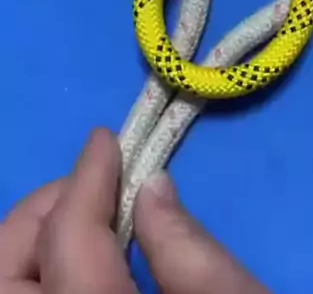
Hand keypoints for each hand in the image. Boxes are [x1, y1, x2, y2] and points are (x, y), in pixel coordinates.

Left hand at [0, 129, 268, 293]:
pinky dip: (37, 276)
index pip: (68, 241)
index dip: (86, 180)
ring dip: (34, 244)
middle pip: (3, 276)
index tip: (106, 140)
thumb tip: (151, 186)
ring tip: (88, 217)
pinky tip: (85, 259)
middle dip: (43, 214)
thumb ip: (188, 246)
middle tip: (94, 183)